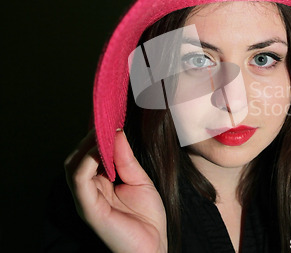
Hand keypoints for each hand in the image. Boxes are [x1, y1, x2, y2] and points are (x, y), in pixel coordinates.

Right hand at [65, 130, 166, 252]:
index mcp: (100, 183)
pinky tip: (100, 149)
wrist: (154, 246)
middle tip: (106, 120)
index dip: (96, 134)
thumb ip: (125, 158)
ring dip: (87, 145)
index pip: (90, 153)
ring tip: (103, 131)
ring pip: (73, 165)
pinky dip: (87, 161)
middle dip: (90, 136)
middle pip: (77, 156)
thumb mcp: (139, 179)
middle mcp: (89, 190)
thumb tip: (116, 131)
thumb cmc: (147, 218)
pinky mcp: (88, 208)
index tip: (108, 114)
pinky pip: (80, 180)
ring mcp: (86, 199)